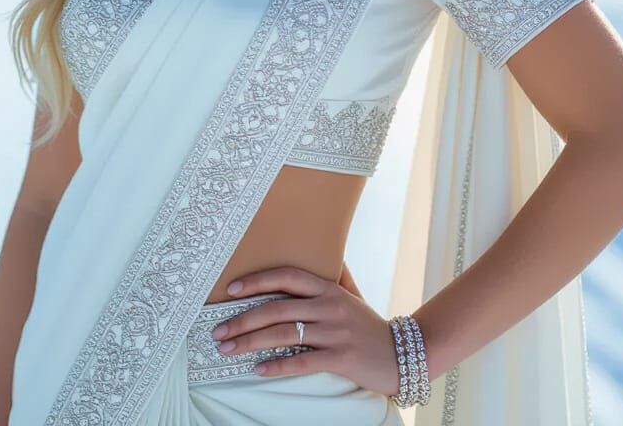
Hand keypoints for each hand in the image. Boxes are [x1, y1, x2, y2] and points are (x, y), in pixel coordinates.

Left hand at [210, 266, 399, 398]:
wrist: (405, 354)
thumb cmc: (370, 325)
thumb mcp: (352, 295)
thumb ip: (336, 276)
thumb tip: (327, 253)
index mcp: (328, 288)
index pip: (286, 277)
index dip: (257, 281)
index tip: (230, 290)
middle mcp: (329, 306)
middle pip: (278, 308)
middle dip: (243, 319)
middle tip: (217, 331)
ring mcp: (335, 332)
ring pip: (285, 334)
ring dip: (251, 342)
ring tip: (228, 349)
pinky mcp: (341, 358)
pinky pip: (303, 362)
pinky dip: (278, 366)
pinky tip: (258, 370)